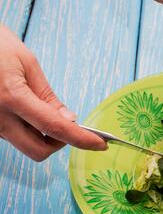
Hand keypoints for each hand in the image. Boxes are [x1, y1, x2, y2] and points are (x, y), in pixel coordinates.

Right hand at [0, 25, 106, 161]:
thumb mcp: (27, 63)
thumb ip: (48, 95)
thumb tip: (69, 120)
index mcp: (12, 97)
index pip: (55, 128)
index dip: (81, 139)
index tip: (100, 144)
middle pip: (39, 150)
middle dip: (61, 143)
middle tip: (72, 126)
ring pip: (26, 145)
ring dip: (44, 136)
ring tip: (46, 110)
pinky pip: (14, 136)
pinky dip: (30, 130)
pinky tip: (31, 112)